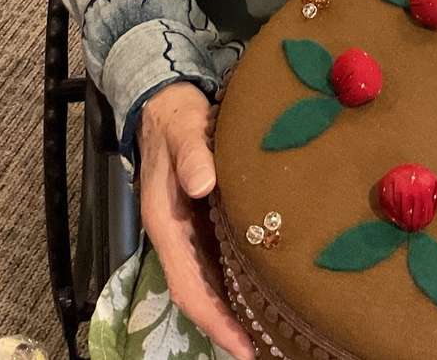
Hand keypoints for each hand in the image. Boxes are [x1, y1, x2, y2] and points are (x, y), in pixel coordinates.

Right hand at [138, 82, 254, 359]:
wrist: (168, 102)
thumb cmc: (177, 118)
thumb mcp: (185, 129)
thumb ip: (193, 154)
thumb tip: (202, 183)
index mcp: (167, 225)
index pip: (188, 286)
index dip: (214, 320)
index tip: (242, 347)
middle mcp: (176, 237)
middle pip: (199, 294)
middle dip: (227, 327)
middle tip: (266, 350)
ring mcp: (189, 232)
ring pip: (209, 283)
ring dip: (233, 311)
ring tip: (269, 334)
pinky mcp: (203, 221)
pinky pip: (218, 263)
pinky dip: (237, 284)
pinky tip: (263, 291)